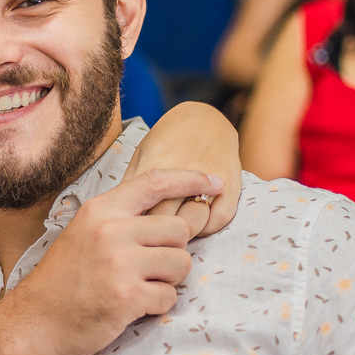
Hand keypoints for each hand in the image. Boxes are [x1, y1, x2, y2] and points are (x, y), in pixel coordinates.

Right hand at [9, 168, 221, 354]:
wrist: (33, 322)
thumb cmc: (62, 281)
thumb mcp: (83, 235)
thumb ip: (119, 220)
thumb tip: (168, 215)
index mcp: (100, 211)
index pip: (155, 182)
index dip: (190, 179)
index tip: (214, 182)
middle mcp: (111, 231)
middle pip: (179, 230)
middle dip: (174, 252)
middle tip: (150, 268)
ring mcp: (119, 263)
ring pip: (181, 264)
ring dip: (169, 280)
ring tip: (140, 287)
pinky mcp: (126, 296)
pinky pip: (169, 297)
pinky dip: (157, 305)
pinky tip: (132, 307)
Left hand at [127, 102, 240, 236]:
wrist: (205, 116)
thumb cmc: (167, 139)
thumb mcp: (142, 154)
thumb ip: (131, 184)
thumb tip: (122, 218)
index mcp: (155, 165)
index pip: (142, 210)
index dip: (137, 228)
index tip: (136, 233)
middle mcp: (184, 171)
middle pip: (167, 220)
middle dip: (158, 234)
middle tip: (156, 238)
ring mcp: (210, 177)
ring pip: (194, 222)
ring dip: (184, 233)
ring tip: (177, 232)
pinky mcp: (232, 182)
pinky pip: (219, 220)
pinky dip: (207, 229)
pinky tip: (199, 224)